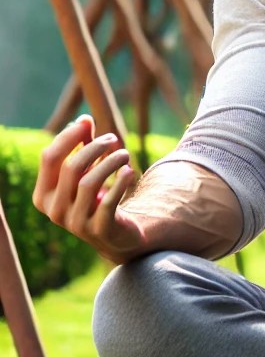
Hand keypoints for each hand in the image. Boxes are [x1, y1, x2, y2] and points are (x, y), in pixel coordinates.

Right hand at [32, 114, 143, 264]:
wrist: (116, 237)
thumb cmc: (97, 199)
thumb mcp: (86, 174)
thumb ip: (82, 148)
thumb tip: (84, 119)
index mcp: (42, 195)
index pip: (49, 158)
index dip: (68, 135)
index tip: (88, 122)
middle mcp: (54, 210)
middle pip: (71, 167)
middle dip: (94, 147)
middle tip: (113, 138)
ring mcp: (75, 223)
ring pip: (90, 182)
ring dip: (110, 162)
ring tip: (125, 154)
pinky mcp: (98, 230)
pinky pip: (109, 201)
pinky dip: (121, 182)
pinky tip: (130, 171)